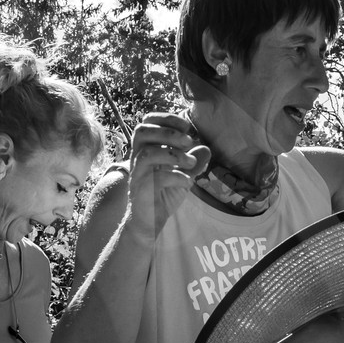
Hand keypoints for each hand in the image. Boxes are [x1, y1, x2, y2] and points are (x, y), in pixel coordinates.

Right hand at [127, 113, 208, 238]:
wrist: (149, 223)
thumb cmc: (162, 196)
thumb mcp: (182, 176)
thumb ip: (193, 162)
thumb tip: (206, 148)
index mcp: (145, 150)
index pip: (146, 123)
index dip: (166, 119)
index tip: (186, 127)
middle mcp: (137, 159)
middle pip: (142, 132)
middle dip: (168, 132)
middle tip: (188, 141)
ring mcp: (137, 175)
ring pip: (148, 154)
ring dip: (174, 154)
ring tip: (190, 163)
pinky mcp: (141, 191)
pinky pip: (158, 178)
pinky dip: (177, 177)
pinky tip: (188, 183)